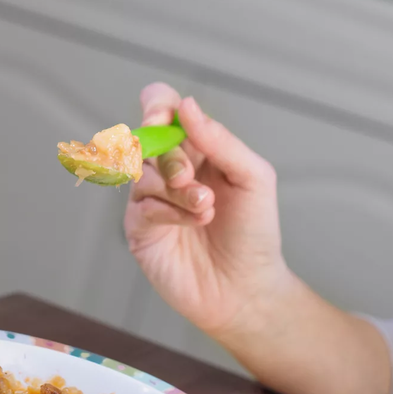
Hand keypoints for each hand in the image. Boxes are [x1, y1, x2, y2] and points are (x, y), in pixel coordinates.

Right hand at [125, 83, 289, 338]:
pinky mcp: (139, 227)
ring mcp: (149, 197)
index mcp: (194, 148)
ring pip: (142, 173)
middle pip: (146, 139)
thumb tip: (186, 105)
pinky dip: (170, 211)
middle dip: (169, 156)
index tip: (162, 119)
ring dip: (177, 188)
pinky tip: (194, 222)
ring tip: (206, 208)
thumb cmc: (254, 232)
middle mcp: (167, 168)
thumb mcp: (253, 177)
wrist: (247, 287)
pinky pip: (141, 205)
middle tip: (190, 177)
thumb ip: (220, 140)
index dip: (156, 105)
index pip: (162, 108)